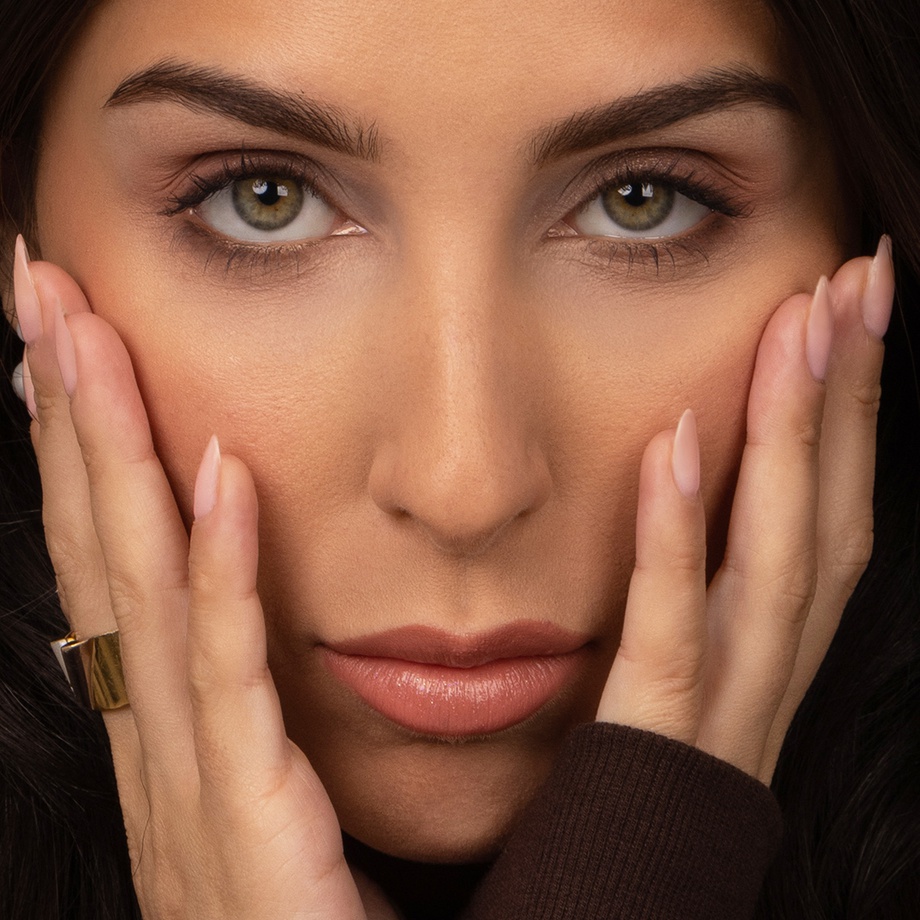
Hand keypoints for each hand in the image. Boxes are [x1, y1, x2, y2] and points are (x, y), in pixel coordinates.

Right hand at [16, 243, 389, 919]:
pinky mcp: (253, 808)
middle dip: (69, 410)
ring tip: (91, 337)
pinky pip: (231, 671)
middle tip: (43, 289)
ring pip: (139, 583)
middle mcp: (153, 731)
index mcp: (158, 720)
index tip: (70, 339)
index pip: (108, 553)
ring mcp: (189, 770)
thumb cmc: (292, 908)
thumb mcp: (254, 780)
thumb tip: (222, 586)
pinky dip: (217, 569)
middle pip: (101, 541)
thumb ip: (238, 688)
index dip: (80, 442)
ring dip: (113, 453)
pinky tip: (216, 475)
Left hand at [597, 241, 893, 783]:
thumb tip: (686, 461)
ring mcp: (729, 696)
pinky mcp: (661, 729)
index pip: (830, 501)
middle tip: (859, 274)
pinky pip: (672, 627)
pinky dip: (675, 537)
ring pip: (782, 554)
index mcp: (779, 633)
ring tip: (797, 324)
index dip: (854, 402)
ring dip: (794, 436)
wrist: (628, 881)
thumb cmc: (655, 754)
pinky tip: (666, 445)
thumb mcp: (692, 647)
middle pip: (829, 509)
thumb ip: (701, 566)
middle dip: (851, 392)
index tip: (851, 298)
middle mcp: (775, 656)